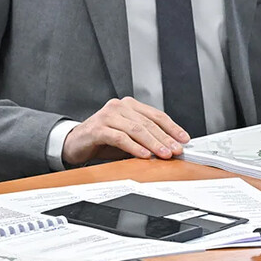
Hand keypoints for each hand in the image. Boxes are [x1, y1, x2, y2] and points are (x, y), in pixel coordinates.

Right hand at [61, 97, 190, 166]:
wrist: (76, 143)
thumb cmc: (103, 139)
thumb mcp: (128, 137)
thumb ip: (146, 138)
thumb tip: (169, 148)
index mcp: (128, 105)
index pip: (155, 115)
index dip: (172, 127)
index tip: (183, 139)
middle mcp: (118, 106)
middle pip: (147, 123)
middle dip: (164, 138)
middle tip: (176, 150)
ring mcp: (107, 116)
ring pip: (136, 129)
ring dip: (152, 143)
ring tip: (163, 154)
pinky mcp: (97, 128)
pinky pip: (120, 137)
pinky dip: (133, 147)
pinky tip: (143, 154)